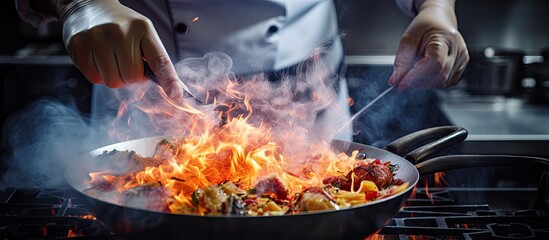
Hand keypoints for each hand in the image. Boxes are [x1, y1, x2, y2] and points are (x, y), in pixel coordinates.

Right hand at [56, 0, 183, 98]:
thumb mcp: (142, 33)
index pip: (159, 59)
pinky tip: (96, 57)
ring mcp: (97, 38)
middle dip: (130, 76)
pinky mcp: (78, 46)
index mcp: (142, 29)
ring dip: (114, 76)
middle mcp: (120, 32)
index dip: (169, 79)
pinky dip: (97, 74)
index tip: (176, 95)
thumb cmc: (121, 25)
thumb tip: (164, 86)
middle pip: (133, 77)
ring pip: (113, 82)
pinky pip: (94, 79)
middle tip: (124, 60)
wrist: (87, 5)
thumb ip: (153, 58)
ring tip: (110, 57)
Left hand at [388, 0, 468, 91]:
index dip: (417, 76)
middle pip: (439, 76)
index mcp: (445, 39)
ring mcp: (462, 59)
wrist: (439, 21)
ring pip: (442, 82)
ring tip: (416, 69)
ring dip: (424, 82)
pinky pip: (446, 82)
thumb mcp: (409, 37)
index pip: (434, 63)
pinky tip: (426, 72)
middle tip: (403, 80)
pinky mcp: (461, 67)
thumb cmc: (425, 27)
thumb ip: (402, 59)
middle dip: (418, 82)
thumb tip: (396, 80)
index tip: (401, 84)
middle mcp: (457, 50)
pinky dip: (432, 81)